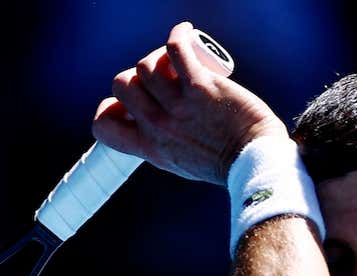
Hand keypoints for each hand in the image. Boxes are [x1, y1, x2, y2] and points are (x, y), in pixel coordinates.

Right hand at [92, 21, 288, 185]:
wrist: (253, 161)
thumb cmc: (224, 162)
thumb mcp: (179, 161)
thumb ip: (162, 144)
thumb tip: (149, 124)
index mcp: (149, 147)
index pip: (102, 124)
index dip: (110, 106)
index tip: (129, 103)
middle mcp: (157, 126)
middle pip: (121, 84)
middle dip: (136, 75)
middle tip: (161, 78)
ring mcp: (178, 107)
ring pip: (145, 66)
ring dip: (158, 57)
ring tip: (177, 58)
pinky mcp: (201, 88)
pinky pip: (176, 51)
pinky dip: (178, 35)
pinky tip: (185, 32)